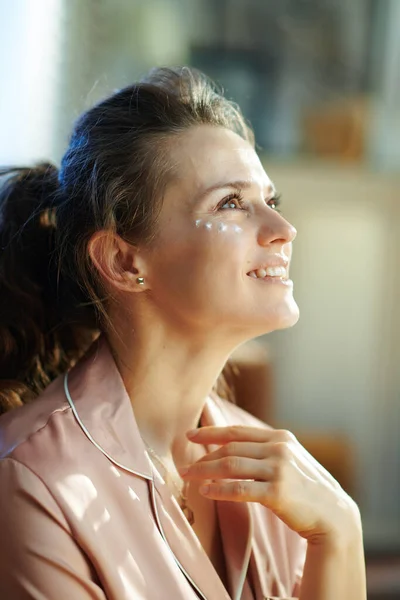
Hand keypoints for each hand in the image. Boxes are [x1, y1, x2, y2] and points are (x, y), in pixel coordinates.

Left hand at [180, 426, 360, 542]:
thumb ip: (266, 449)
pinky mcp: (277, 493)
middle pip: (230, 449)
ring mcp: (279, 470)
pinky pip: (239, 489)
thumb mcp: (290, 459)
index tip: (190, 435)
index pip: (237, 432)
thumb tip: (233, 446)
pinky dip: (218, 489)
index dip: (211, 432)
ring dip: (205, 471)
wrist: (334, 515)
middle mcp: (279, 449)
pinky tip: (206, 492)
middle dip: (203, 457)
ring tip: (189, 478)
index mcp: (281, 437)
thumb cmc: (307, 488)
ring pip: (230, 466)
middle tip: (185, 466)